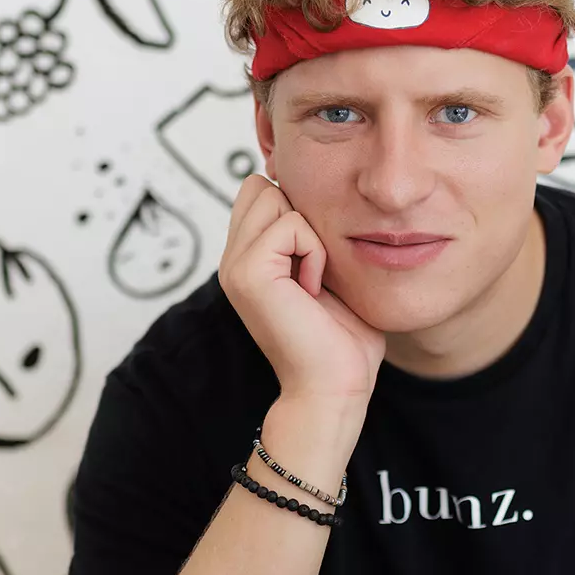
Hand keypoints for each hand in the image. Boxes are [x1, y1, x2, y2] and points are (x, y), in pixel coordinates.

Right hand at [218, 175, 384, 401]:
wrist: (334, 388)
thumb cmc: (342, 342)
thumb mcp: (328, 275)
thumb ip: (314, 237)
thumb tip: (324, 197)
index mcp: (247, 260)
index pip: (259, 191)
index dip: (295, 210)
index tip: (315, 260)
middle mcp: (233, 260)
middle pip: (262, 186)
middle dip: (299, 215)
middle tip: (314, 268)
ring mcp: (235, 266)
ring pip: (273, 196)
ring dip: (308, 233)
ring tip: (314, 279)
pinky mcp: (249, 273)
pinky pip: (290, 224)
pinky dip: (314, 252)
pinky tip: (313, 289)